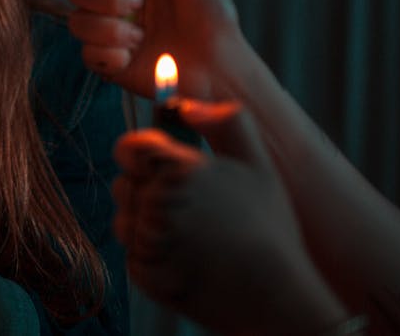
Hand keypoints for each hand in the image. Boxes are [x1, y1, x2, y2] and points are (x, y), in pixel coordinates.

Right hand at [67, 0, 239, 98]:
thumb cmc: (208, 13)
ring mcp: (103, 30)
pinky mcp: (104, 61)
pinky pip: (88, 54)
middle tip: (139, 4)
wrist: (218, 64)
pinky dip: (113, 54)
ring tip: (142, 35)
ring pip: (76, 21)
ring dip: (112, 28)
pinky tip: (136, 54)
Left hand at [112, 101, 347, 333]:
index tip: (148, 166)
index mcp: (181, 168)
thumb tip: (188, 104)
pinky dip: (153, 260)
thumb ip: (228, 122)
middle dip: (146, 196)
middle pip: (126, 186)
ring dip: (147, 229)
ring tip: (191, 240)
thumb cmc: (268, 228)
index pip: (131, 147)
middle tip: (188, 215)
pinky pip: (133, 255)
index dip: (134, 154)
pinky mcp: (143, 270)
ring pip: (126, 222)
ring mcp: (148, 237)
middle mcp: (158, 200)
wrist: (274, 294)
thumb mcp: (258, 164)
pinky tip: (185, 264)